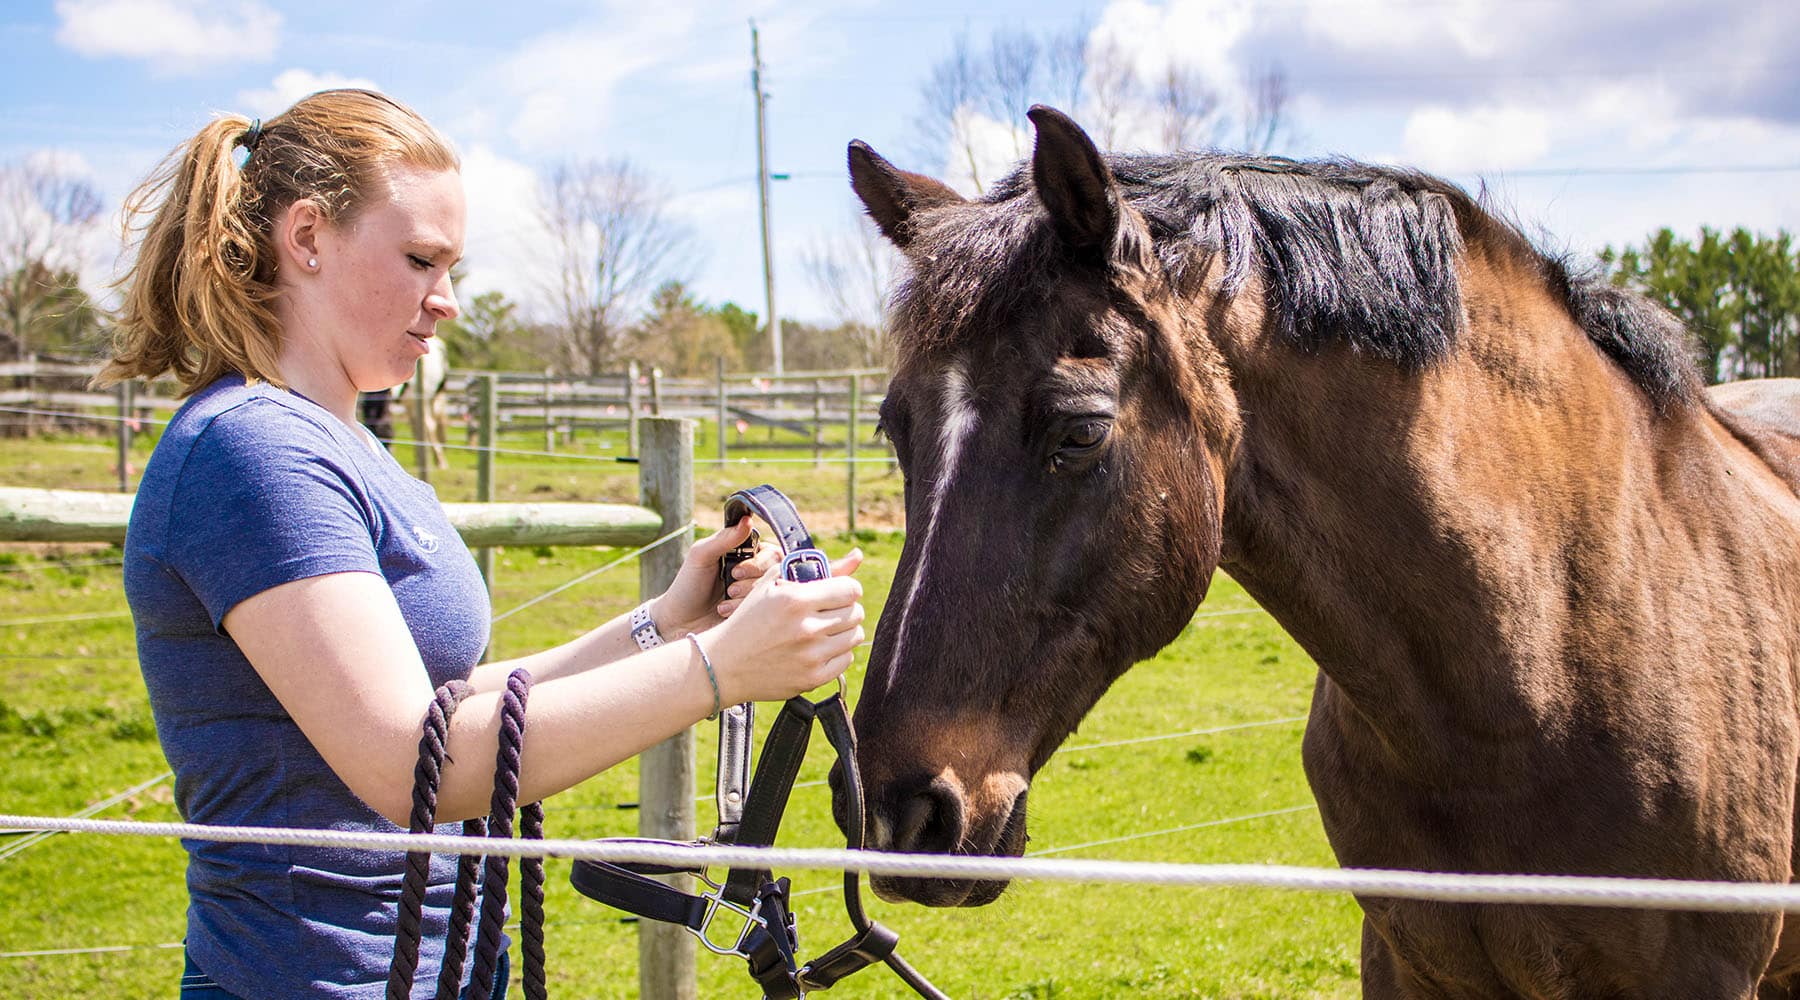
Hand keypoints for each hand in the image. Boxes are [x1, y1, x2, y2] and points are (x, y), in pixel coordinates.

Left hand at [650, 517, 779, 638]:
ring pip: (770, 590)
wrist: (680, 622)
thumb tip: (747, 520)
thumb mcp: (701, 555)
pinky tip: (725, 611)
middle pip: (775, 570)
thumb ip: (725, 538)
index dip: (757, 562)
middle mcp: (754, 571)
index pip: (770, 551)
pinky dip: (742, 609)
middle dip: (751, 580)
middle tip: (730, 587)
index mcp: (744, 553)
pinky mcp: (754, 612)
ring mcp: (755, 593)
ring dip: (744, 596)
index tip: (736, 571)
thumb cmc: (688, 585)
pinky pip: (765, 609)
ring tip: (724, 599)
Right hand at [698, 547, 865, 703]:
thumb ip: (802, 569)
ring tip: (826, 629)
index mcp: (795, 600)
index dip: (847, 588)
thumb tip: (852, 557)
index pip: (850, 589)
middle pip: (856, 612)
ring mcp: (811, 656)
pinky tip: (820, 648)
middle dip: (846, 608)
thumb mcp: (768, 586)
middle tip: (832, 610)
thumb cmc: (747, 621)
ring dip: (844, 630)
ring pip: (855, 636)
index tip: (840, 592)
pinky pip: (846, 659)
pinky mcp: (812, 678)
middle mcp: (806, 628)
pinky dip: (837, 653)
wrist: (723, 665)